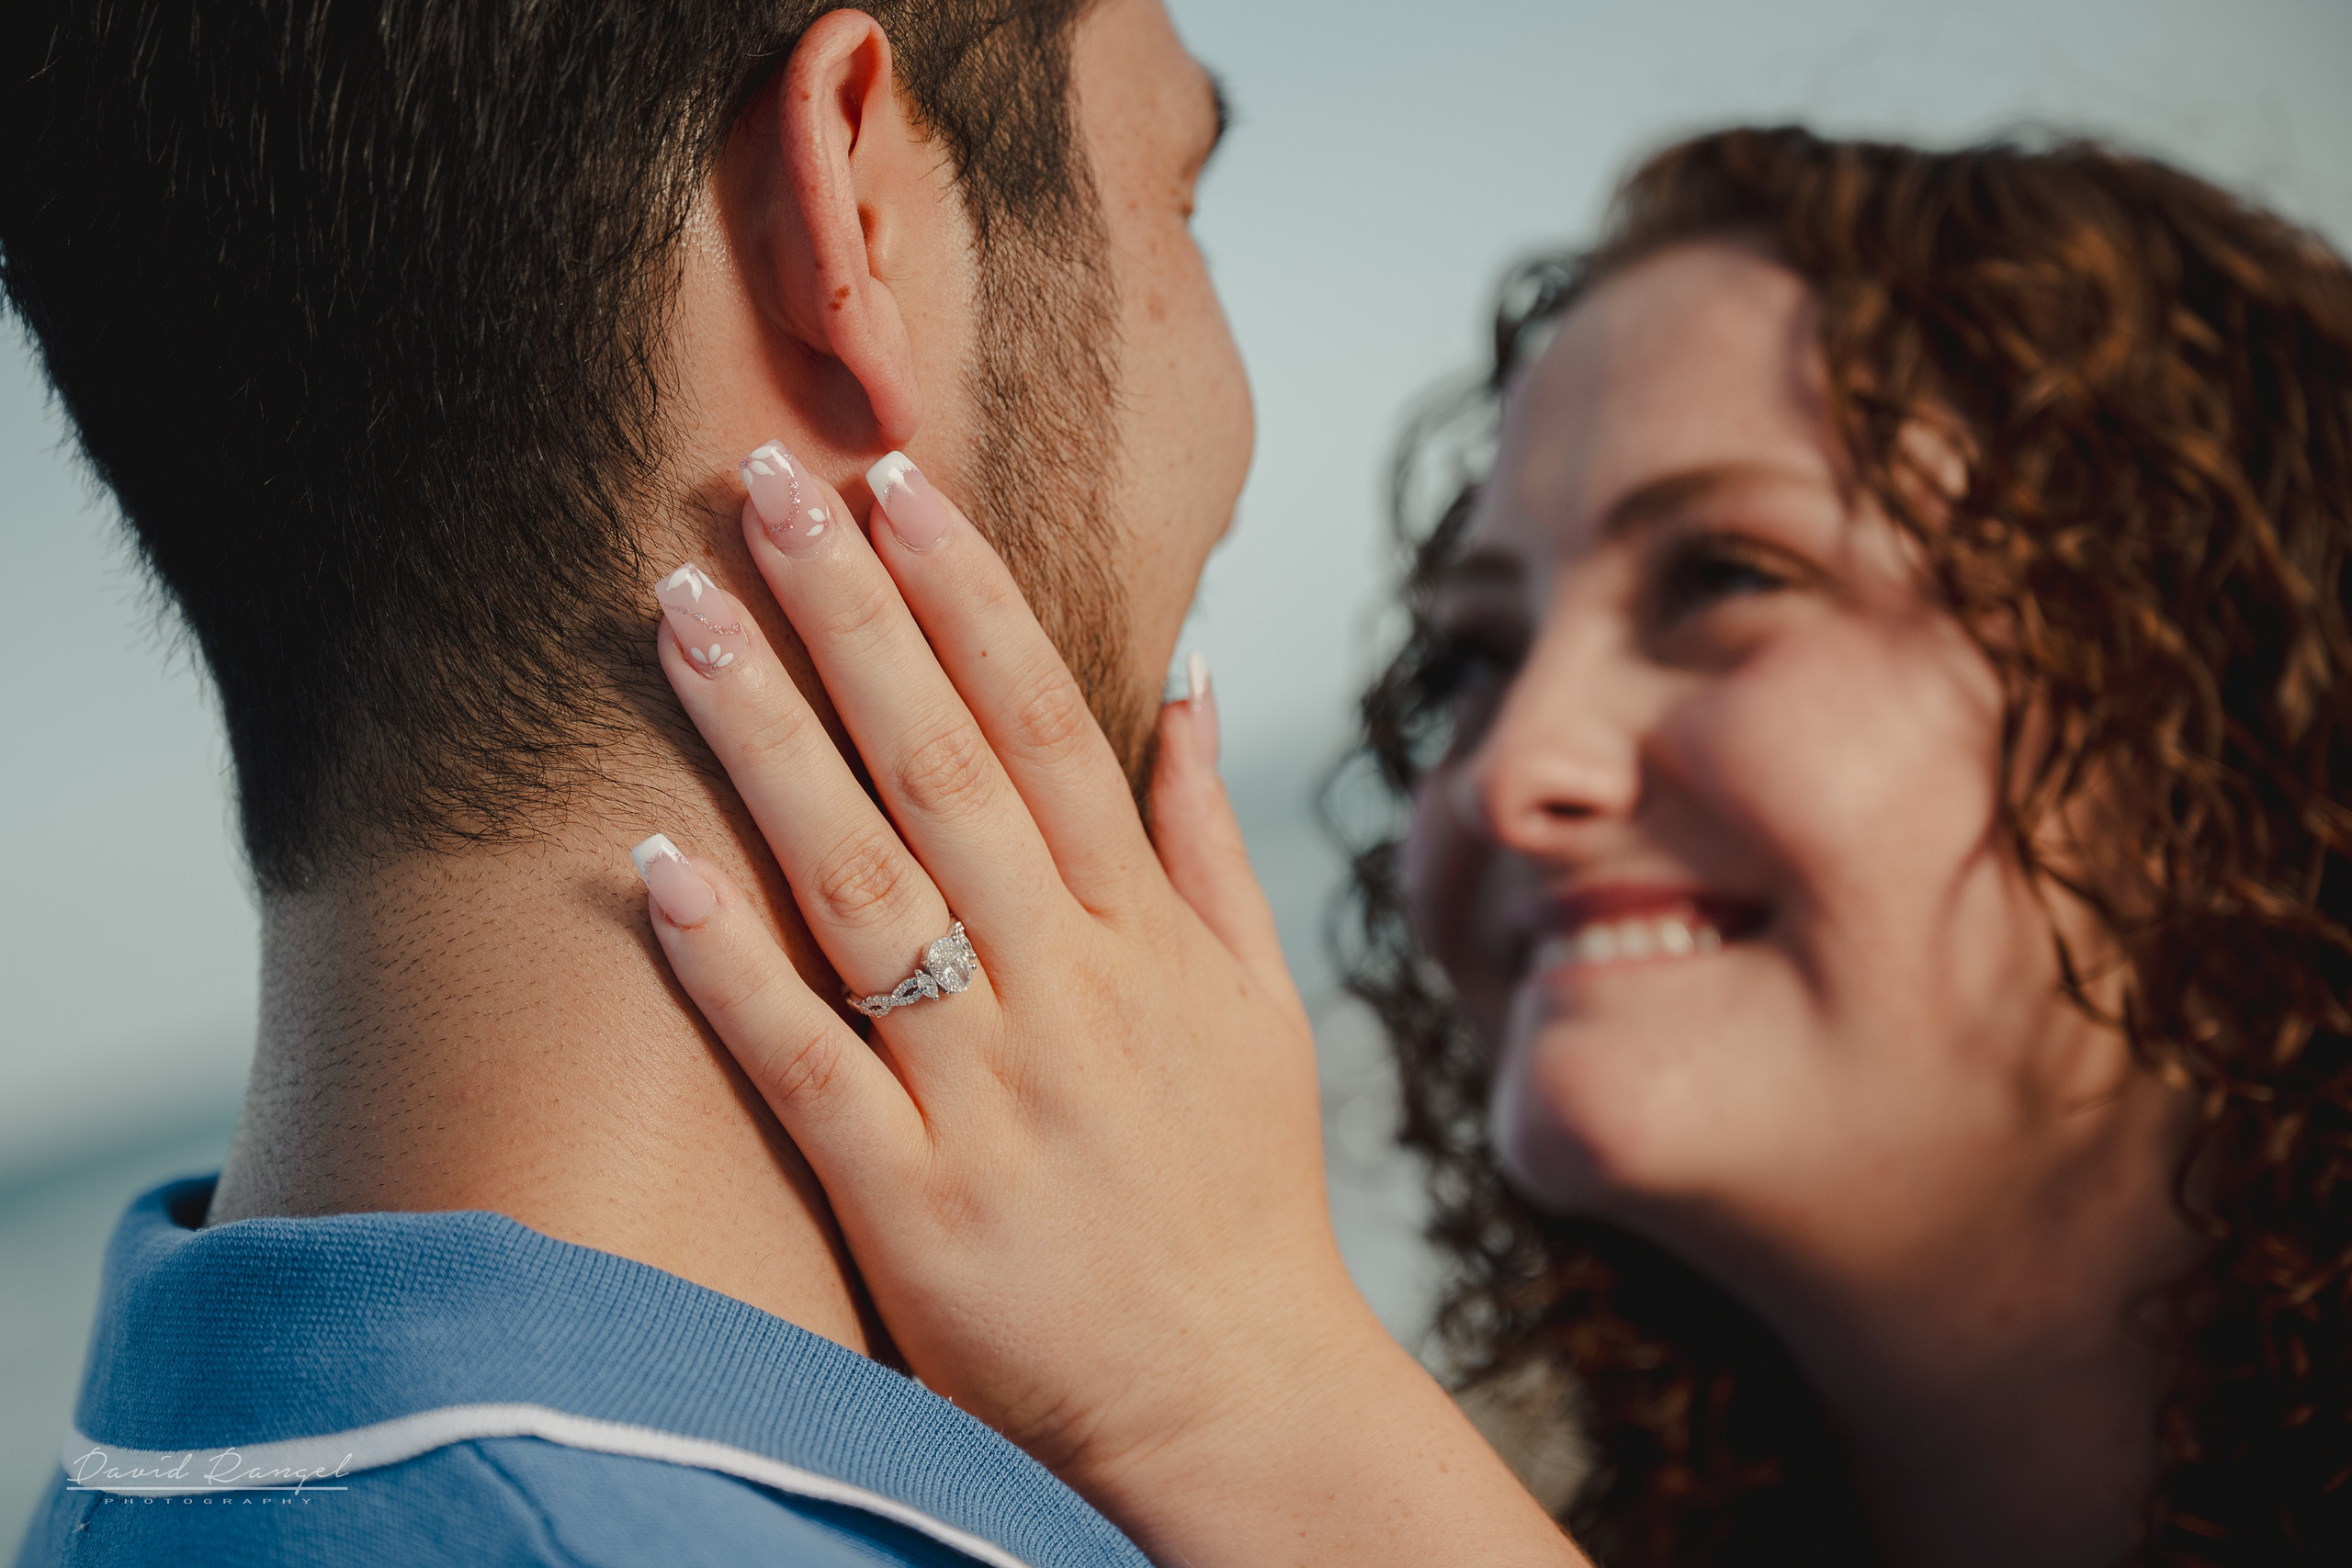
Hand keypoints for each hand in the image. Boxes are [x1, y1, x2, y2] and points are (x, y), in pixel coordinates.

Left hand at [635, 444, 1583, 1566]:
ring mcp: (989, 1097)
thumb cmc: (1240, 1191)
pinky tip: (652, 865)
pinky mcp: (914, 1206)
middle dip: (852, 616)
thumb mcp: (1261, 1002)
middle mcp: (1069, 992)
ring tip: (687, 613)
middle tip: (761, 479)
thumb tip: (1193, 680)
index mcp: (1145, 936)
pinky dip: (734, 967)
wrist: (1234, 1399)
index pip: (1048, 727)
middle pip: (944, 772)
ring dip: (772, 744)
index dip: (967, 596)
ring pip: (866, 889)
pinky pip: (810, 1066)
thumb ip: (1210, 838)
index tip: (894, 481)